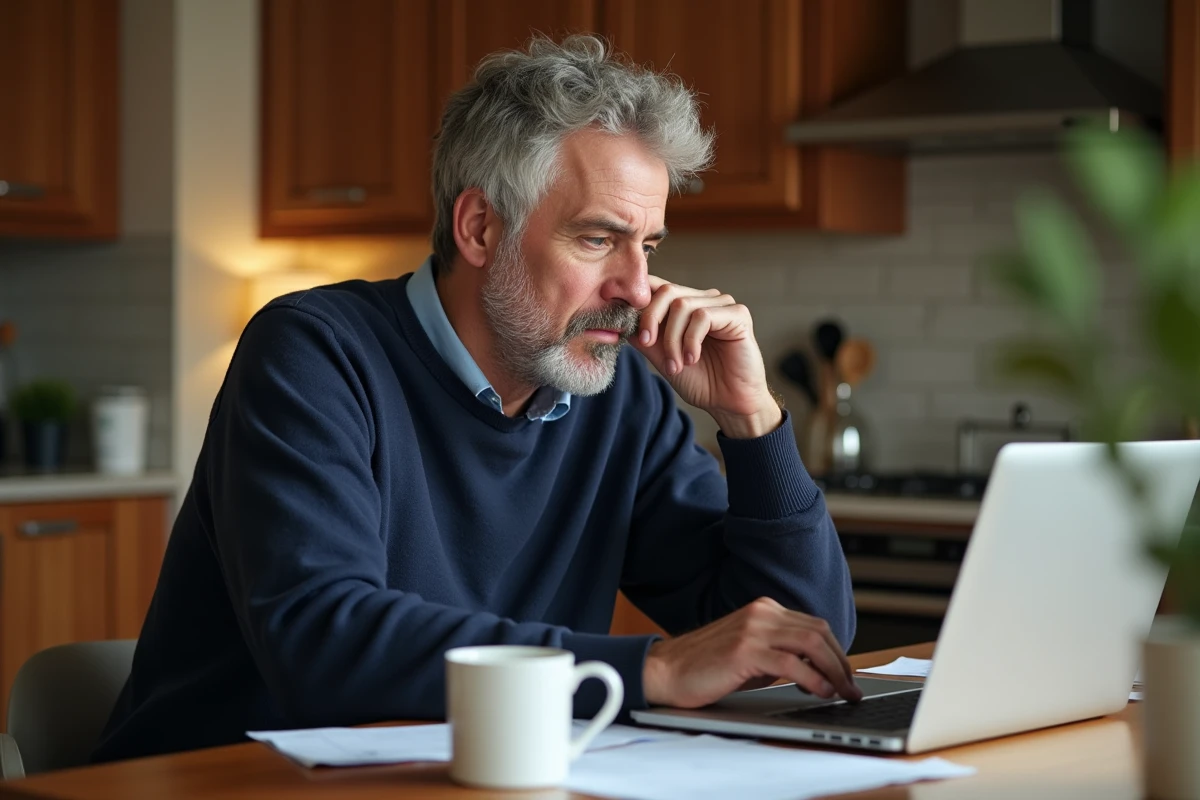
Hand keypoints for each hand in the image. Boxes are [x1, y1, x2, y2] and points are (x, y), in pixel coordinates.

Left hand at [633, 276, 780, 437]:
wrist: (728, 402)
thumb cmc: (699, 380)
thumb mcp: (661, 356)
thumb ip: (643, 335)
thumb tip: (618, 319)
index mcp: (684, 306)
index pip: (657, 286)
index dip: (636, 296)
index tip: (617, 314)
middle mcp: (703, 299)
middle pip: (667, 290)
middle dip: (651, 318)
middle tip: (647, 344)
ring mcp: (721, 305)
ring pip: (683, 305)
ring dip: (672, 340)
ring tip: (676, 364)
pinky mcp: (738, 314)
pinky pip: (703, 317)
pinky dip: (691, 341)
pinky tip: (692, 358)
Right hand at [642, 597, 861, 707]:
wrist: (665, 671)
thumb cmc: (704, 667)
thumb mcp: (749, 654)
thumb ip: (779, 654)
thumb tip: (815, 671)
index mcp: (763, 610)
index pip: (814, 626)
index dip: (837, 652)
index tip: (846, 675)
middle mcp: (761, 613)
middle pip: (819, 633)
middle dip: (842, 663)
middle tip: (852, 688)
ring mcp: (752, 629)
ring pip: (811, 644)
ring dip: (834, 671)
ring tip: (842, 693)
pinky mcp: (744, 650)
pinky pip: (791, 663)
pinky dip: (813, 680)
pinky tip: (820, 693)